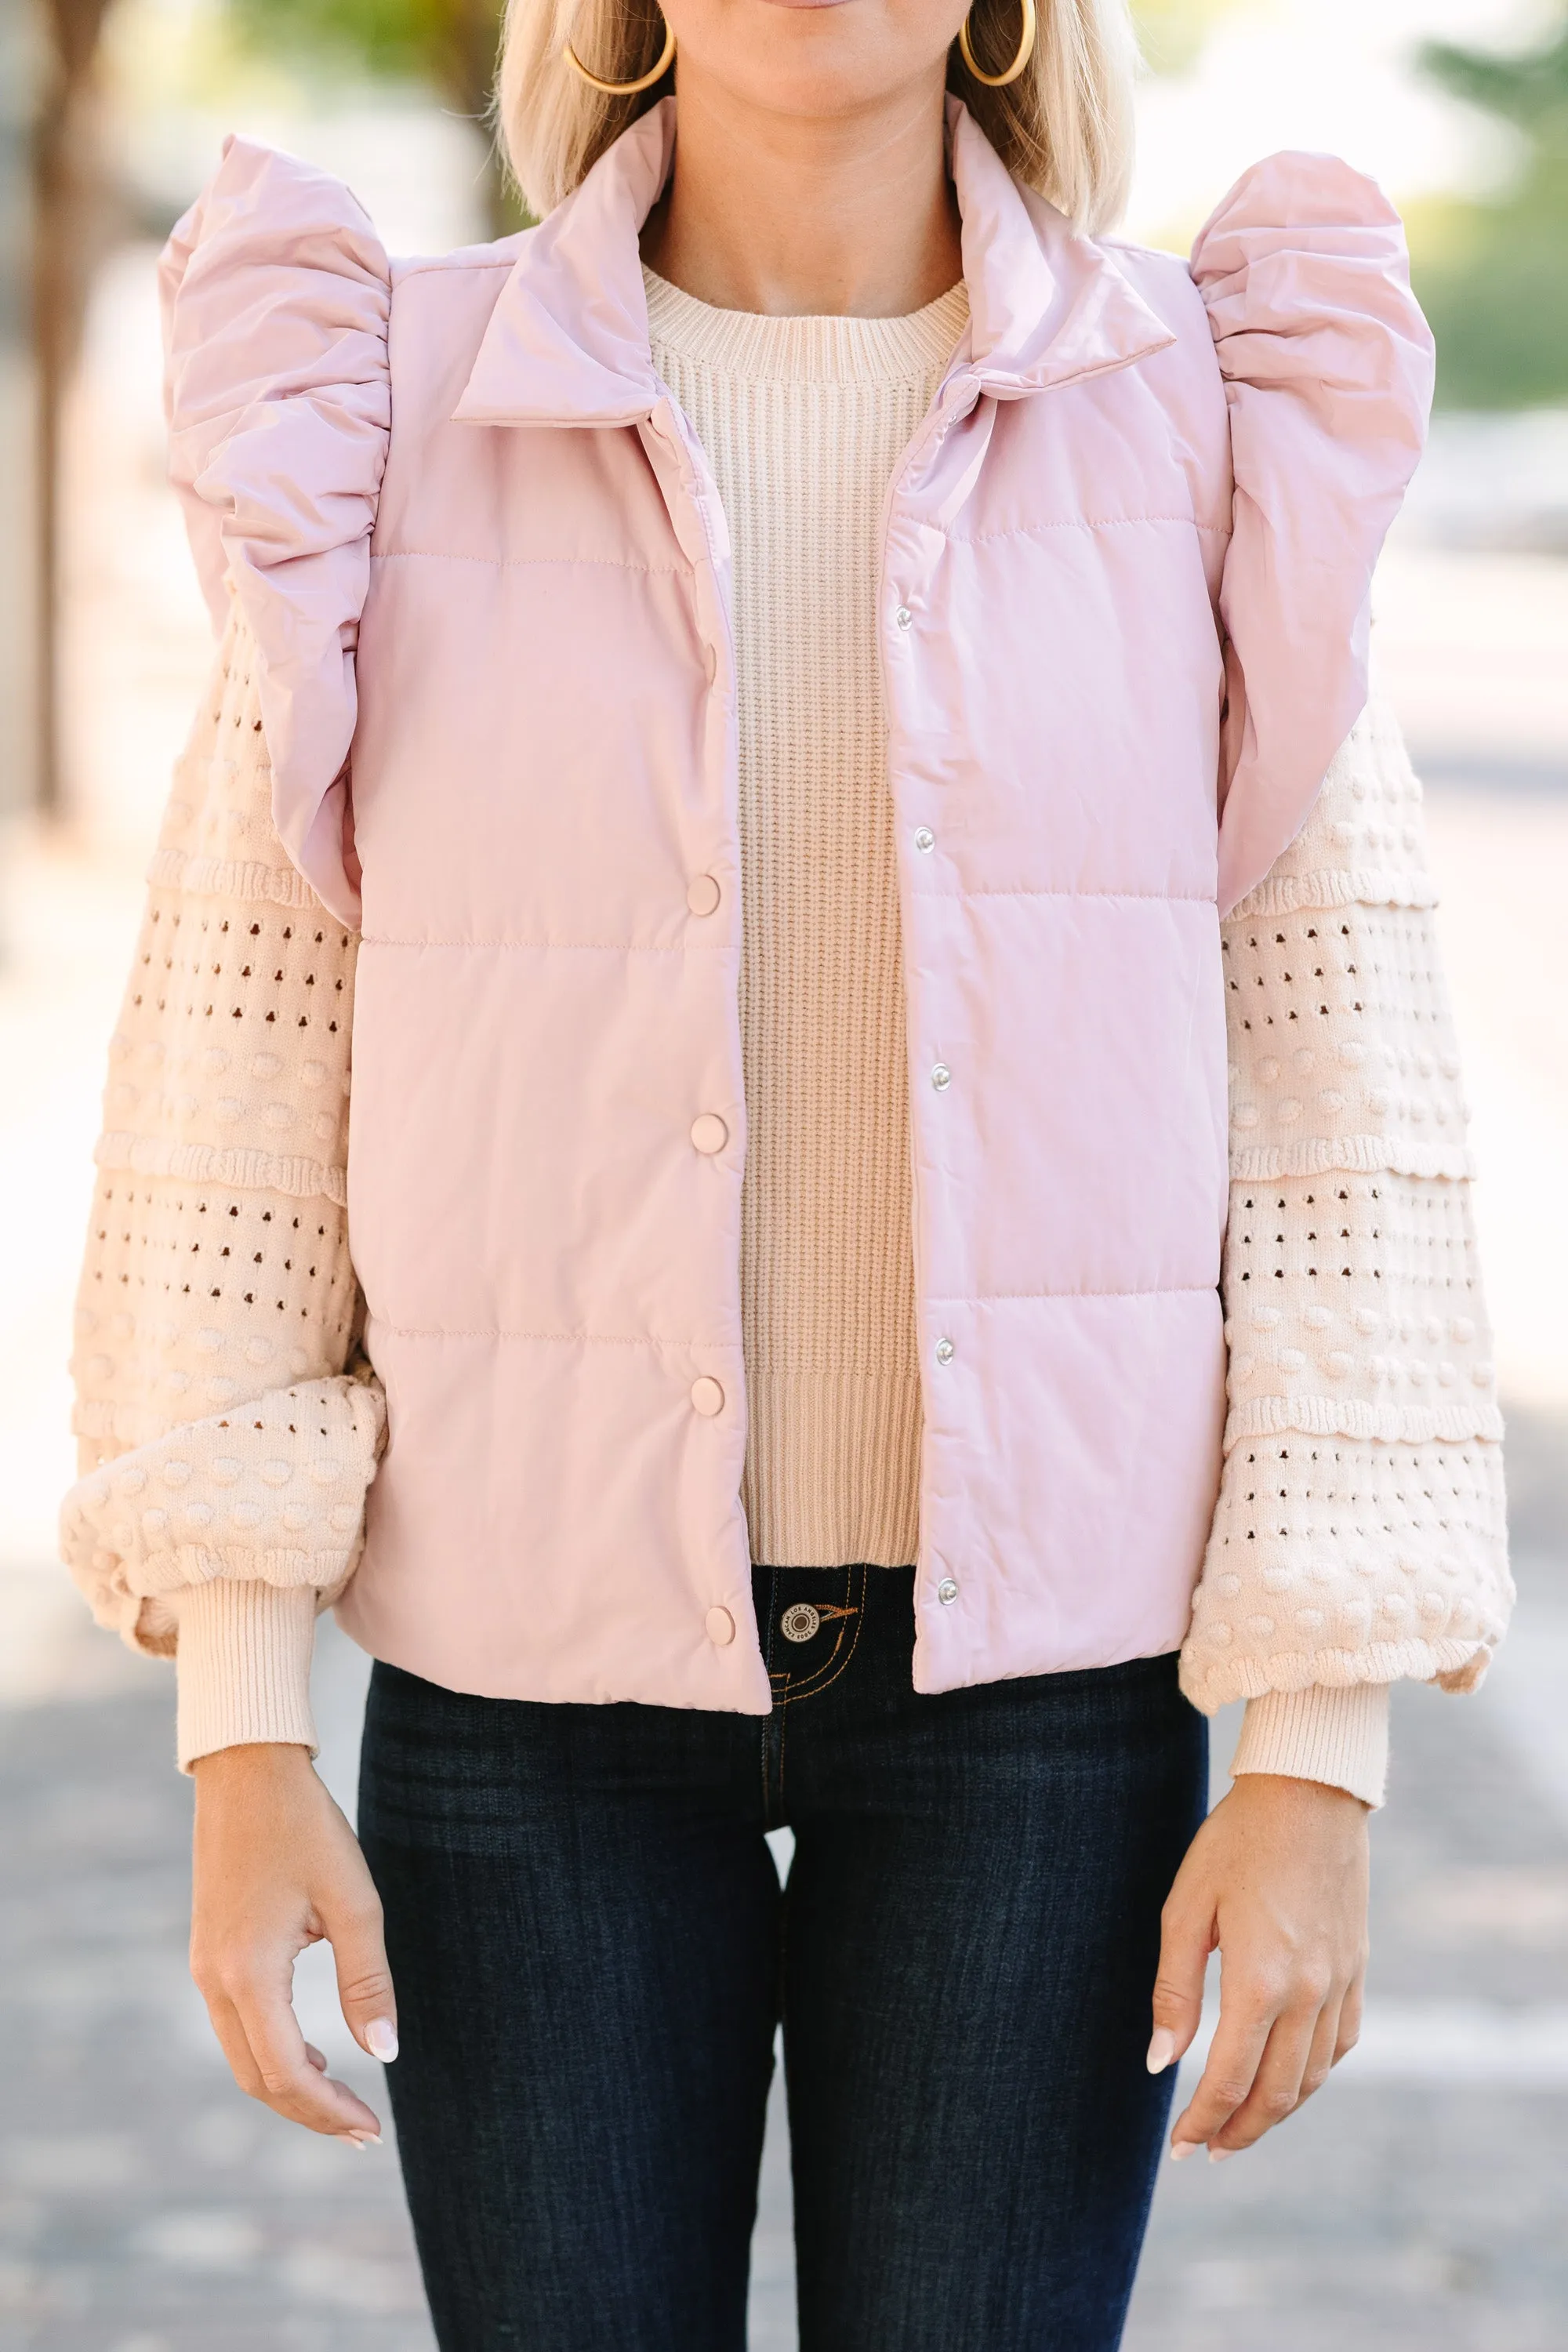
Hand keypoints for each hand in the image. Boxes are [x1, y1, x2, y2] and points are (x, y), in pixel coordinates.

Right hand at [190, 1742, 396, 2143]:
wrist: (247, 1771)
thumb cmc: (305, 1827)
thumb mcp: (351, 1900)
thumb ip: (367, 1982)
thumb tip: (383, 2055)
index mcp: (248, 1975)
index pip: (287, 2074)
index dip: (329, 2111)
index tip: (372, 2129)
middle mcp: (214, 1981)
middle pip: (257, 2079)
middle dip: (309, 2112)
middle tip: (363, 2131)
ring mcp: (204, 1968)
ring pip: (243, 2057)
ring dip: (291, 2086)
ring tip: (344, 2101)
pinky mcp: (209, 1952)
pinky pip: (236, 2027)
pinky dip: (274, 2052)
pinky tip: (314, 2051)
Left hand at [1149, 1772, 1368, 2160]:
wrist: (1309, 1794)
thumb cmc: (1235, 1843)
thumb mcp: (1187, 1909)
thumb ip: (1174, 1990)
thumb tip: (1160, 2063)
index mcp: (1260, 1982)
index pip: (1229, 2080)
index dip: (1202, 2121)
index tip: (1178, 2147)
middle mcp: (1308, 1994)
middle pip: (1275, 2094)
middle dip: (1238, 2132)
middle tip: (1206, 2152)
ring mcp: (1339, 1985)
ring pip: (1310, 2077)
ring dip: (1275, 2113)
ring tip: (1240, 2127)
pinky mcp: (1356, 1970)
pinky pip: (1339, 2045)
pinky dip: (1311, 2075)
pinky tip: (1286, 2078)